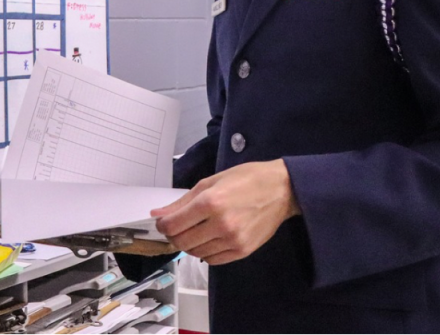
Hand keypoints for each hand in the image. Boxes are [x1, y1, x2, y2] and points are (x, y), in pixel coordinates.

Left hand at [151, 160, 299, 265]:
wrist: (281, 190)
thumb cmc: (246, 179)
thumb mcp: (211, 182)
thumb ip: (182, 201)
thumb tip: (157, 214)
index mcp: (210, 202)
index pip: (173, 225)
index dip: (162, 225)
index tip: (163, 222)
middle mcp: (220, 224)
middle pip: (181, 241)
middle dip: (173, 235)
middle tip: (177, 226)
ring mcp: (232, 240)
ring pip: (195, 252)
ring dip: (189, 243)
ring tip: (197, 230)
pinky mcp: (242, 251)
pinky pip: (212, 260)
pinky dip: (205, 252)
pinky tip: (210, 238)